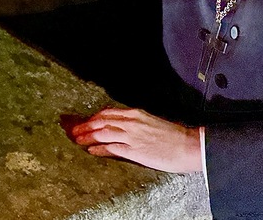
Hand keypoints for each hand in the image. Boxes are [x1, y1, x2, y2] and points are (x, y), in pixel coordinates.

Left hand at [70, 107, 201, 173]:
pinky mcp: (134, 150)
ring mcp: (132, 136)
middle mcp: (131, 122)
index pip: (107, 113)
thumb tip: (122, 127)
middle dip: (85, 125)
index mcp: (135, 113)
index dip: (93, 117)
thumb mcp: (151, 122)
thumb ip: (136, 123)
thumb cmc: (174, 136)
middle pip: (101, 121)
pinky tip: (91, 150)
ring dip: (87, 136)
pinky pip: (111, 148)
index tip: (84, 121)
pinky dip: (99, 148)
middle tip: (74, 130)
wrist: (189, 145)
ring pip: (102, 133)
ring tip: (77, 140)